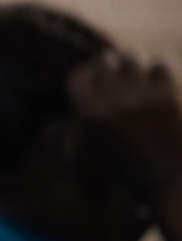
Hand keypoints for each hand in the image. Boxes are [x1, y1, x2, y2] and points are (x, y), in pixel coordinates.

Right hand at [68, 52, 181, 206]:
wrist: (170, 181)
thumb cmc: (131, 168)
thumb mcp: (96, 148)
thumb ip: (85, 122)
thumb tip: (71, 107)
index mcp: (90, 116)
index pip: (77, 76)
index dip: (84, 73)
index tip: (92, 77)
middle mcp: (112, 103)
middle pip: (105, 60)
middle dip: (109, 62)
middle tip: (115, 67)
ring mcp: (140, 98)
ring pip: (132, 59)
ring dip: (133, 62)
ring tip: (137, 71)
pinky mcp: (167, 96)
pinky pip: (159, 65)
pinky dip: (157, 68)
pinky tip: (157, 78)